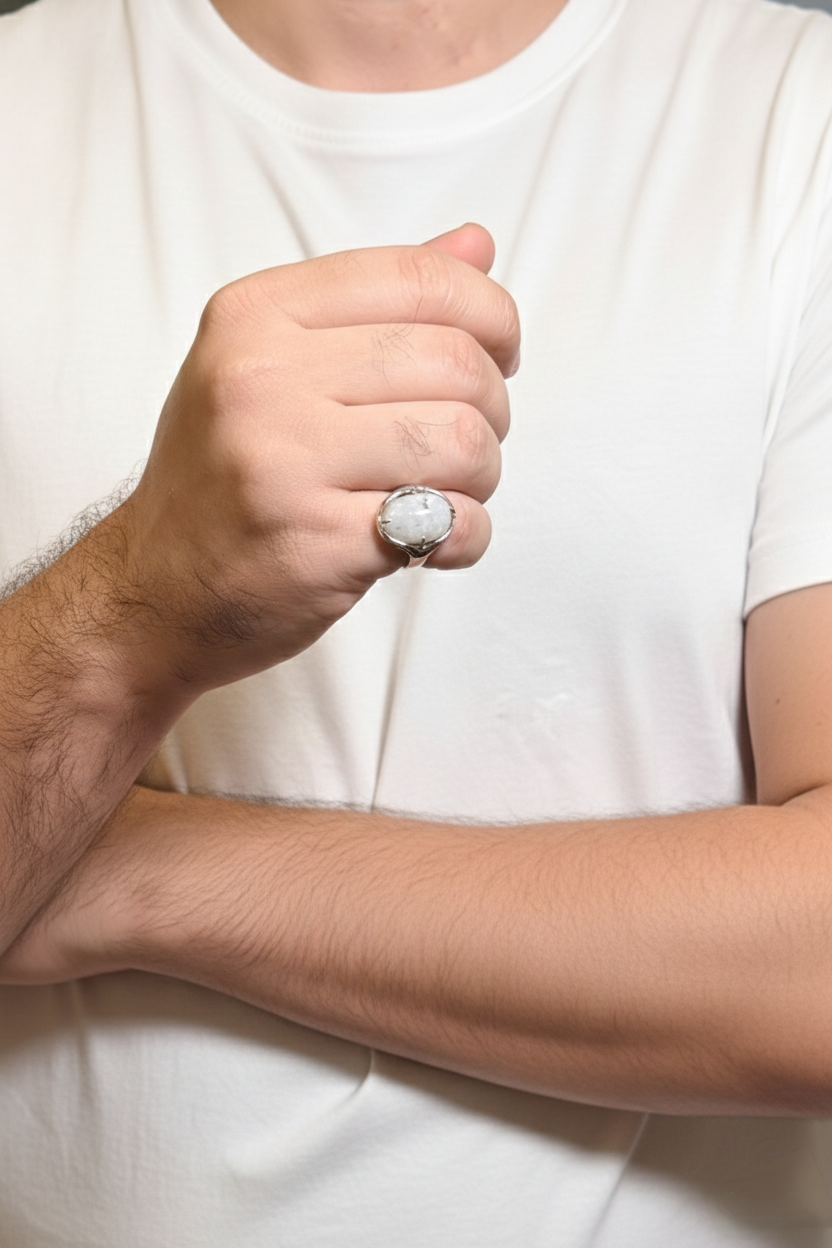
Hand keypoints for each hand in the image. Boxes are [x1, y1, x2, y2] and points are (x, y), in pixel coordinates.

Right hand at [118, 223, 518, 692]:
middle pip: (455, 362)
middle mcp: (261, 379)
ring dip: (481, 476)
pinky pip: (448, 522)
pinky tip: (434, 541)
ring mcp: (283, 463)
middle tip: (463, 442)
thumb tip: (476, 246)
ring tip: (445, 492)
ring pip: (462, 440)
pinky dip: (466, 535)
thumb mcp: (276, 362)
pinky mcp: (314, 543)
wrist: (158, 585)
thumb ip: (378, 304)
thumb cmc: (226, 473)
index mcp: (256, 316)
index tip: (499, 354)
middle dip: (490, 407)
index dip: (491, 315)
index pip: (418, 279)